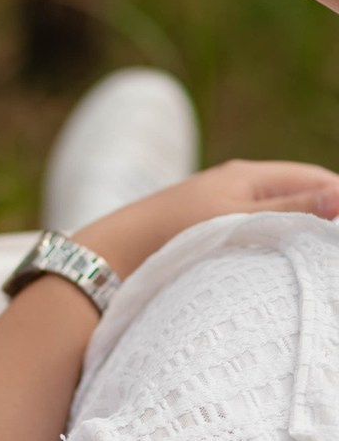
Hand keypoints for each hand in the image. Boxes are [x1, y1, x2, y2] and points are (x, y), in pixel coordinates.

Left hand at [76, 159, 338, 280]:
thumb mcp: (240, 219)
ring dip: (309, 231)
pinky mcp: (218, 229)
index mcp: (250, 175)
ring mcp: (229, 206)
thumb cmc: (179, 230)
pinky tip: (293, 265)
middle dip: (330, 216)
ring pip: (285, 215)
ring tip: (326, 260)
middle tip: (338, 248)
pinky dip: (285, 242)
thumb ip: (291, 208)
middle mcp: (241, 185)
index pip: (317, 179)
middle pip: (304, 195)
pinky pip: (265, 230)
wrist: (123, 251)